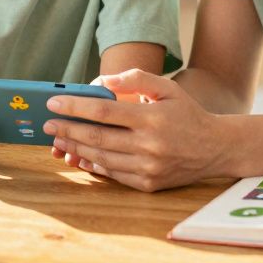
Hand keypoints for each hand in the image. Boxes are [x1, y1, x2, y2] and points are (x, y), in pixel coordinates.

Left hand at [44, 69, 229, 191]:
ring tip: (58, 139)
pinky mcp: (148, 184)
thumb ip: (135, 78)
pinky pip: (113, 175)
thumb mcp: (167, 87)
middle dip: (67, 129)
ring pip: (101, 158)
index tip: (53, 103)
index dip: (75, 107)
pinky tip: (80, 155)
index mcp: (151, 117)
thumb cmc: (187, 113)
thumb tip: (100, 80)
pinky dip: (93, 165)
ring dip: (75, 149)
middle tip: (47, 124)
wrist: (215, 148)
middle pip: (97, 137)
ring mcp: (148, 168)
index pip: (103, 111)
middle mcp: (149, 145)